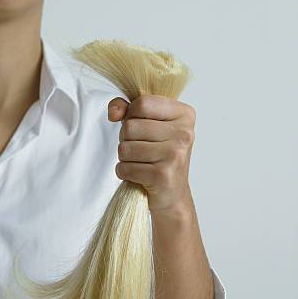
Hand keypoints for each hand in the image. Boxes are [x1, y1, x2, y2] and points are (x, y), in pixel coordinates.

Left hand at [108, 95, 195, 213]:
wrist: (172, 195)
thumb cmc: (158, 157)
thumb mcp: (149, 126)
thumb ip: (128, 110)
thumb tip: (113, 112)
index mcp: (184, 114)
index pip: (142, 103)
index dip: (130, 116)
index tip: (139, 128)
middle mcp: (183, 133)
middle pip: (130, 126)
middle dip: (126, 140)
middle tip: (139, 151)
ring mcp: (174, 155)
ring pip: (124, 148)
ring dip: (124, 158)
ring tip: (140, 163)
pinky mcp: (162, 176)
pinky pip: (125, 168)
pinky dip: (124, 173)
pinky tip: (138, 176)